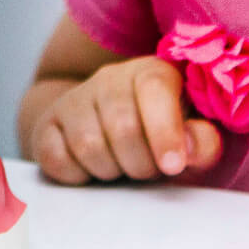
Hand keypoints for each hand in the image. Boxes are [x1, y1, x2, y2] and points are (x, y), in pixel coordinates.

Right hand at [26, 56, 222, 184]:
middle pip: (122, 127)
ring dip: (111, 171)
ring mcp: (74, 101)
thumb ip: (202, 142)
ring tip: (122, 168)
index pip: (154, 89)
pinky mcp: (46, 126)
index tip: (173, 166)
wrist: (107, 134)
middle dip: (141, 164)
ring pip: (88, 146)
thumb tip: (189, 148)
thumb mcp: (190, 139)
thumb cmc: (158, 139)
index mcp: (151, 73)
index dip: (165, 131)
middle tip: (149, 170)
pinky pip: (57, 158)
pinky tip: (91, 170)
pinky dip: (78, 176)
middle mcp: (109, 79)